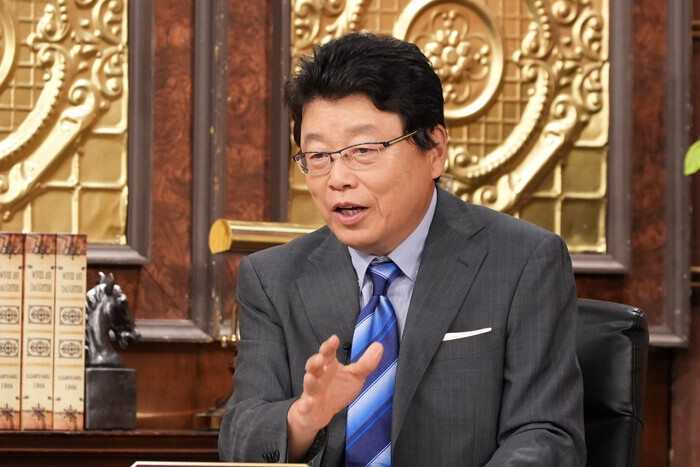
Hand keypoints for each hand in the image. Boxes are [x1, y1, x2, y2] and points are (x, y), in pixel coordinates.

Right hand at [286, 334, 382, 459]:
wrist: (322, 413)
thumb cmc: (337, 390)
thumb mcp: (355, 376)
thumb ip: (366, 363)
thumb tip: (379, 345)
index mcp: (329, 366)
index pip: (328, 353)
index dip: (330, 346)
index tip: (334, 339)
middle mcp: (318, 376)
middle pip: (314, 366)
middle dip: (315, 361)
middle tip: (321, 358)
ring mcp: (312, 392)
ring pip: (308, 384)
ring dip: (309, 381)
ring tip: (310, 377)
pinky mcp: (308, 407)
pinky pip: (305, 406)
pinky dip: (305, 405)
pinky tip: (307, 404)